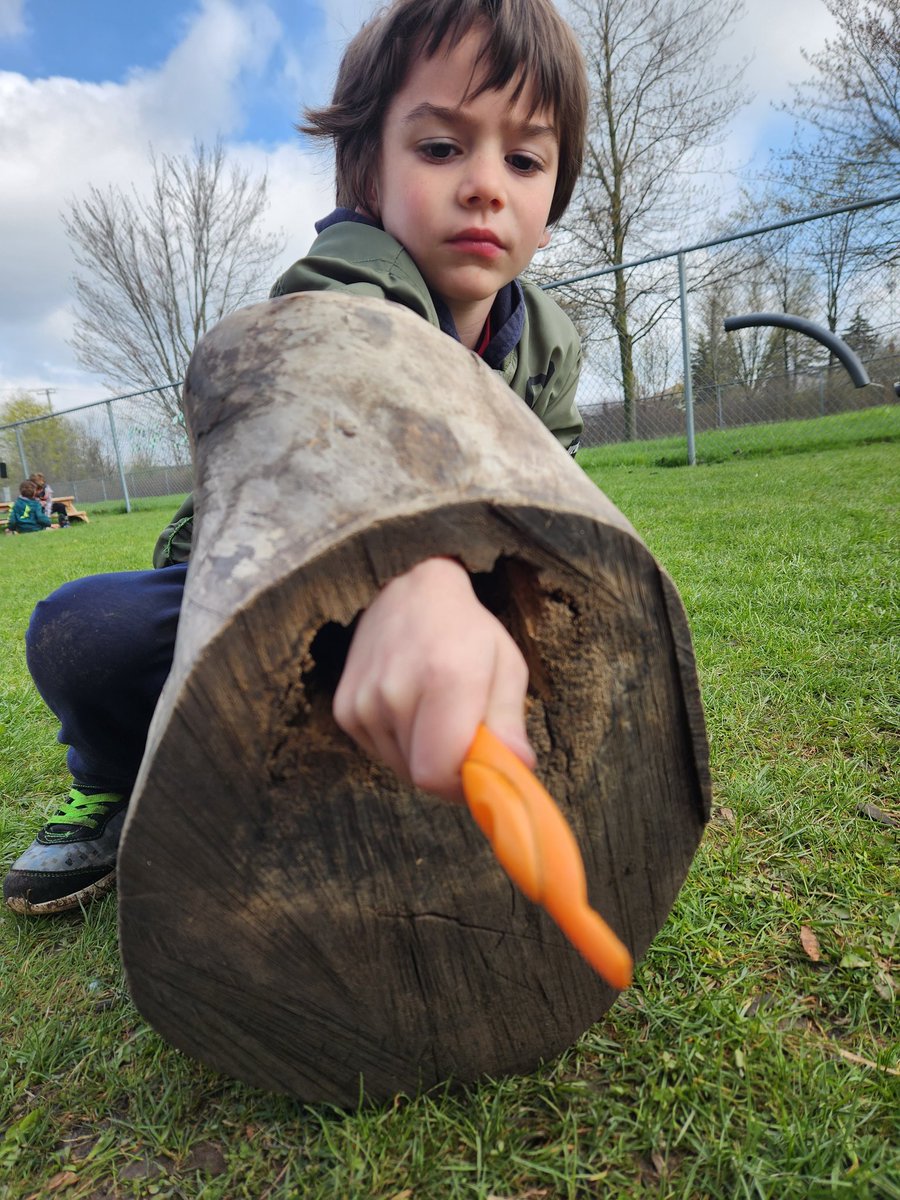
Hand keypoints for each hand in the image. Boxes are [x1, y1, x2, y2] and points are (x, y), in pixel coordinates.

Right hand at [333, 557, 534, 800]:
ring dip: (426, 757)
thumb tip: (517, 768)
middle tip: (468, 740)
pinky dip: (403, 745)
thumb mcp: (507, 669)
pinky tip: (413, 709)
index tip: (483, 771)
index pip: (439, 773)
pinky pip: (380, 754)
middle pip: (422, 776)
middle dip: (452, 772)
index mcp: (444, 677)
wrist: (412, 595)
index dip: (465, 785)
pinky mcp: (344, 709)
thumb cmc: (468, 633)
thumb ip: (509, 724)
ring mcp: (363, 700)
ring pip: (402, 769)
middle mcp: (394, 690)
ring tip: (438, 714)